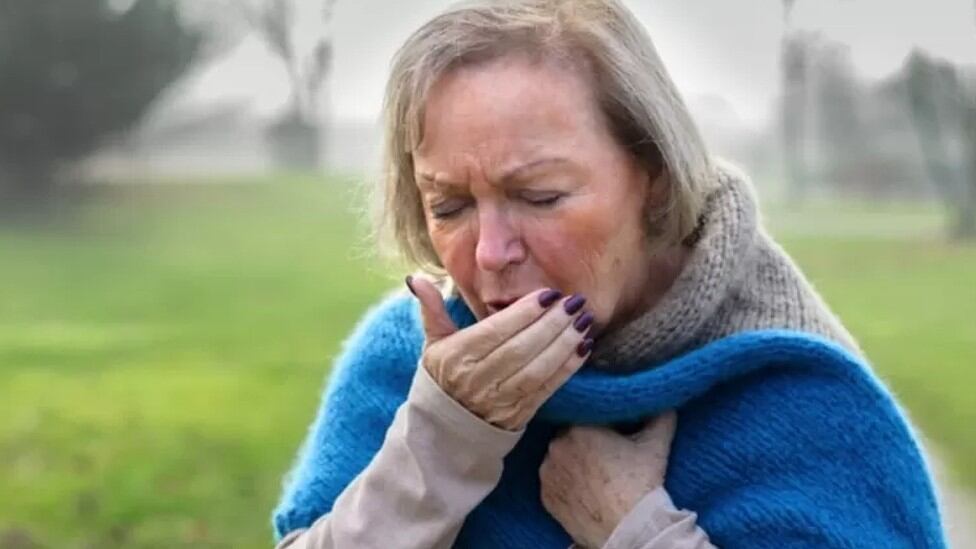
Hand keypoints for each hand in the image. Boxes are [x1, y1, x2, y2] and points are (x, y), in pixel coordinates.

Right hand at [406, 275, 593, 430]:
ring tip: (583, 321)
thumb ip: (431, 309)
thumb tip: (416, 279)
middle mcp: (477, 379)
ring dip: (564, 344)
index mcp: (456, 356)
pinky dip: (568, 368)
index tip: (548, 294)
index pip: (495, 331)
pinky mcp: (519, 414)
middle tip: (574, 302)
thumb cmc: (441, 379)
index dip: (524, 312)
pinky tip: (583, 347)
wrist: (444, 431)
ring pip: (537, 369)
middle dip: (551, 324)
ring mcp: (499, 400)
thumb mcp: (433, 343)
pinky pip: (547, 389)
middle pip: (521, 349)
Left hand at [539, 412, 676, 548]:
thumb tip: (666, 402)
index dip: (601, 422)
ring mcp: (548, 472)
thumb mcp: (656, 445)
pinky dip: (565, 483)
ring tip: (595, 474)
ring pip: (560, 458)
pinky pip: (554, 482)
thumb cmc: (641, 485)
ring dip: (572, 461)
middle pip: (571, 435)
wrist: (628, 529)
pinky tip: (584, 490)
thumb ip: (660, 416)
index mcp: (579, 427)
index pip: (587, 414)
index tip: (613, 432)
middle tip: (606, 454)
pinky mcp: (545, 496)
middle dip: (585, 440)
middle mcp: (557, 446)